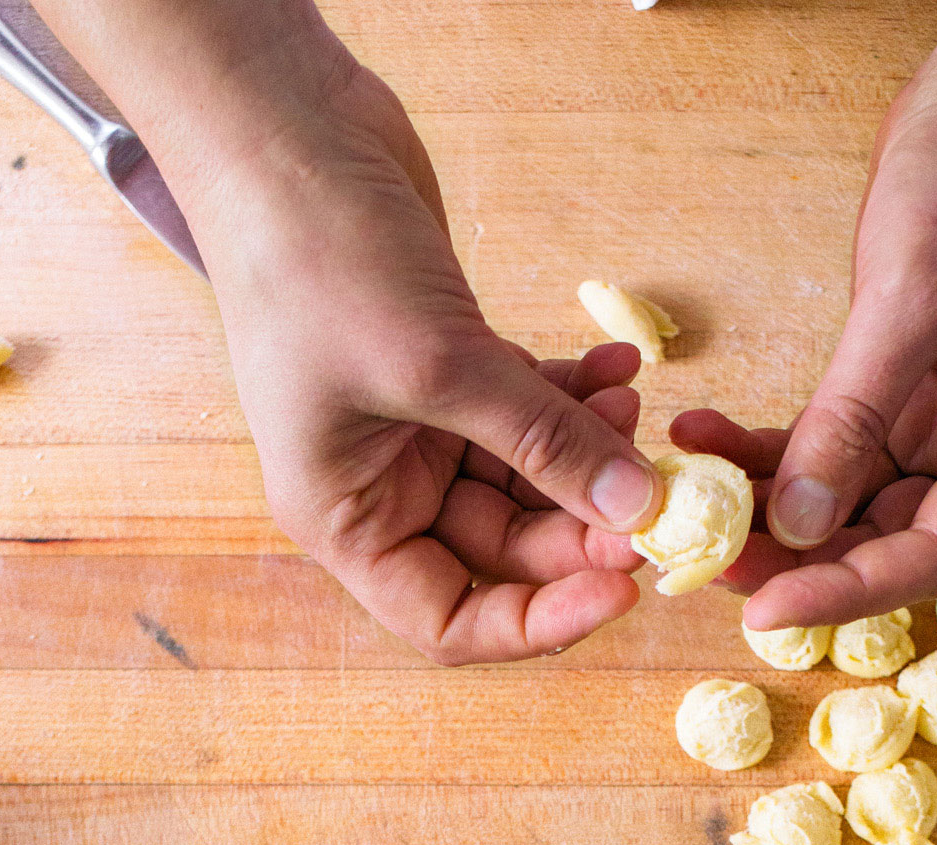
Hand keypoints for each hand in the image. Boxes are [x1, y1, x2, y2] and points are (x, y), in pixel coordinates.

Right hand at [52, 0, 663, 664]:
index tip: (617, 587)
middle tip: (654, 494)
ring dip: (587, 458)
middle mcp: (380, 490)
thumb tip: (636, 508)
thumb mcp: (437, 364)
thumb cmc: (314, 256)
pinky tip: (620, 368)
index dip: (534, 622)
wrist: (282, 129)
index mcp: (347, 520)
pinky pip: (529, 413)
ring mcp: (418, 431)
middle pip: (503, 554)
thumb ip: (540, 441)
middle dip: (581, 527)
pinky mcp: (450, 372)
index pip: (447, 621)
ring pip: (528, 483)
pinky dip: (575, 398)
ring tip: (632, 412)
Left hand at [696, 62, 936, 632]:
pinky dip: (763, 457)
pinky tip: (703, 436)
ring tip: (686, 498)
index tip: (763, 609)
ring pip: (844, 512)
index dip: (847, 590)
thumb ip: (853, 416)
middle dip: (791, 558)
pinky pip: (823, 458)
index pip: (936, 553)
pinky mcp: (898, 411)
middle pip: (886, 545)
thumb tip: (793, 523)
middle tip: (699, 557)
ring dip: (763, 512)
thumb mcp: (911, 297)